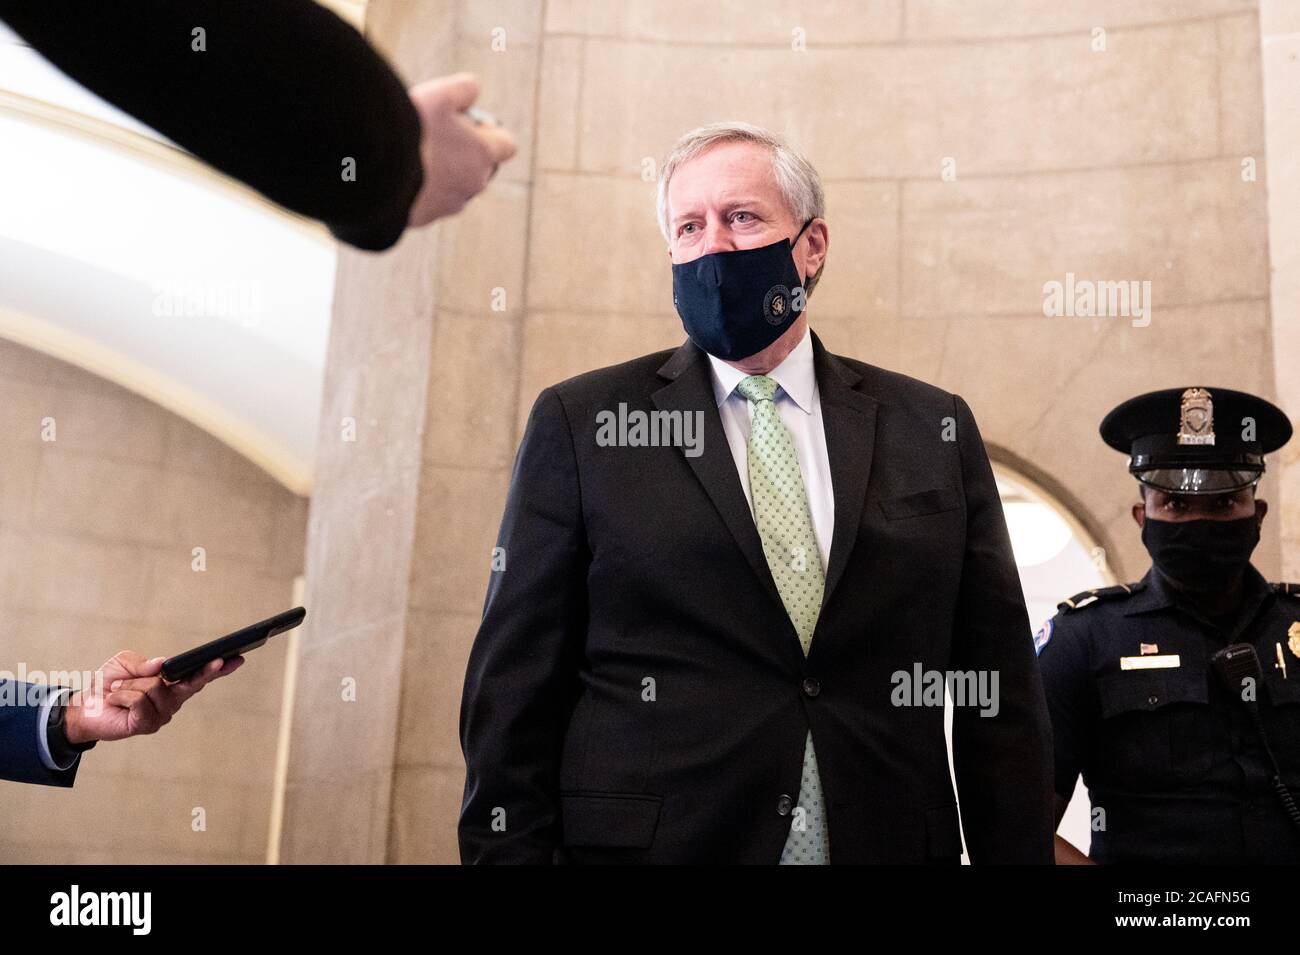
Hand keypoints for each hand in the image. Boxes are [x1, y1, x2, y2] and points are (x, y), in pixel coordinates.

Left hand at [63, 652, 243, 744]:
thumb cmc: (109, 684)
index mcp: (172, 683)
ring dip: (130, 684)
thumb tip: (163, 663)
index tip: (236, 658)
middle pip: (193, 683)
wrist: (85, 706)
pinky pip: (139, 700)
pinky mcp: (148, 724)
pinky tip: (115, 700)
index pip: (199, 675)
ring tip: (119, 690)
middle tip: (220, 659)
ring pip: (155, 687)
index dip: (218, 668)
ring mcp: (162, 714)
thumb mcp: (125, 664)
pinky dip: (122, 695)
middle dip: (207, 671)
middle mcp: (172, 700)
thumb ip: (144, 663)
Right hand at [406, 72, 516, 225]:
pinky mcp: (425, 219)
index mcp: (483, 155)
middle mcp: (472, 185)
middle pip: (478, 168)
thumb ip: (463, 88)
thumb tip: (472, 91)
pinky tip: (397, 174)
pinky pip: (427, 203)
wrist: (374, 173)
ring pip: (452, 188)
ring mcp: (449, 206)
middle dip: (462, 153)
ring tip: (411, 155)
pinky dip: (418, 190)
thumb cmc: (409, 131)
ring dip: (439, 174)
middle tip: (434, 136)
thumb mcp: (439, 94)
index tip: (470, 123)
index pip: (506, 145)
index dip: (491, 133)